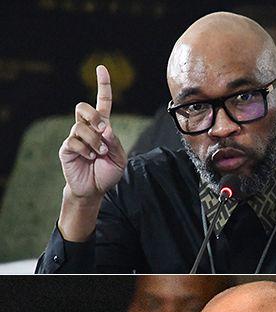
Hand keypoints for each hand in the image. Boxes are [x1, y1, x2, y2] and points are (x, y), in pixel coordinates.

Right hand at [59, 65, 126, 201]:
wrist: (94, 189)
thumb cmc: (108, 171)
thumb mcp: (119, 157)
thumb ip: (115, 142)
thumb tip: (105, 128)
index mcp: (103, 127)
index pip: (103, 102)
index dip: (103, 85)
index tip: (101, 68)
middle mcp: (87, 128)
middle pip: (83, 107)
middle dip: (93, 115)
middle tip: (102, 129)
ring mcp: (75, 137)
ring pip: (80, 127)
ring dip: (94, 141)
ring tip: (98, 153)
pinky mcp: (66, 148)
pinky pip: (73, 141)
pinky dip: (85, 150)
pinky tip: (89, 157)